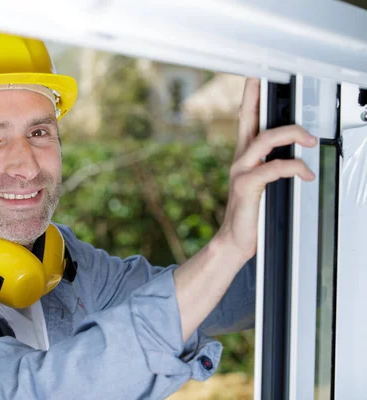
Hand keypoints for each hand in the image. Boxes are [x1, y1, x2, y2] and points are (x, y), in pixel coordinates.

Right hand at [214, 78, 316, 262]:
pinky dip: (293, 167)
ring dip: (291, 134)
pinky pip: (272, 168)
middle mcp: (240, 160)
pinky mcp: (246, 186)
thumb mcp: (262, 184)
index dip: (251, 98)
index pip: (247, 120)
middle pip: (248, 120)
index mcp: (245, 157)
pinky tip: (305, 174)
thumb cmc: (251, 214)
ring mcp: (241, 171)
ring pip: (264, 139)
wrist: (235, 240)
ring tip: (310, 140)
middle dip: (254, 97)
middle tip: (261, 78)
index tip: (255, 79)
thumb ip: (273, 166)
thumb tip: (296, 152)